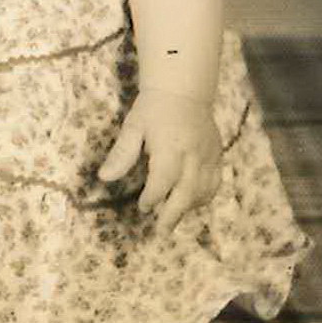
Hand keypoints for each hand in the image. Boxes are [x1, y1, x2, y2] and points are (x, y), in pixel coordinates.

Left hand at [99, 88, 221, 234]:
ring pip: (203, 190)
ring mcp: (208, 155)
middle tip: (161, 233)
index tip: (143, 207)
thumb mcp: (133, 127)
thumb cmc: (152, 108)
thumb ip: (122, 154)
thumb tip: (104, 178)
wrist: (183, 89)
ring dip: (189, 208)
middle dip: (173, 214)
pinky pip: (215, 182)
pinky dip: (205, 196)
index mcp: (170, 147)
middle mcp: (193, 154)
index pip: (163, 181)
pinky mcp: (218, 154)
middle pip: (186, 192)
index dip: (152, 198)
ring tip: (173, 219)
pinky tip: (192, 203)